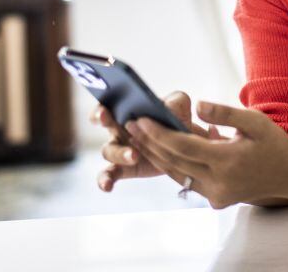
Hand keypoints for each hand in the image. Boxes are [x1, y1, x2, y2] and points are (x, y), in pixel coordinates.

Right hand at [90, 91, 223, 191]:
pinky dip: (105, 180)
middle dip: (102, 120)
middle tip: (110, 120)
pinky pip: (108, 174)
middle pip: (104, 123)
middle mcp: (118, 128)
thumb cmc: (177, 119)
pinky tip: (107, 186)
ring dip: (120, 153)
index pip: (107, 104)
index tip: (104, 111)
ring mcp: (119, 149)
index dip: (101, 107)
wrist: (186, 145)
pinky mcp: (125, 168)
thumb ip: (176, 101)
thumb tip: (167, 108)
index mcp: (126, 109)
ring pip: (109, 151)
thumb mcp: (180, 105)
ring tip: (135, 156)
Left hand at [125, 101, 287, 208]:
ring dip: (156, 156)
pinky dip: (173, 167)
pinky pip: (188, 182)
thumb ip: (224, 113)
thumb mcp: (254, 121)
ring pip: (177, 174)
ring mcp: (217, 194)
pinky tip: (161, 152)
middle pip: (173, 161)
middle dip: (149, 143)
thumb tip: (197, 104)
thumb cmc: (274, 143)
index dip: (157, 133)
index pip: (181, 146)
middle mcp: (218, 182)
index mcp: (226, 160)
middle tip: (130, 125)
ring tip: (138, 138)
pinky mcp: (217, 200)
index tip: (140, 118)